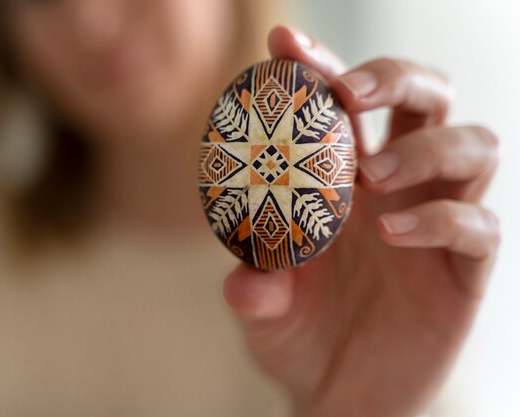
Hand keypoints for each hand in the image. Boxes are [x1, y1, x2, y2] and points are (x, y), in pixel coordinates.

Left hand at [222, 26, 499, 416]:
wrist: (341, 396)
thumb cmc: (299, 339)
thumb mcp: (262, 312)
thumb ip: (253, 288)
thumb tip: (246, 276)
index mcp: (345, 182)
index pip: (345, 105)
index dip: (320, 67)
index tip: (284, 45)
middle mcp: (398, 189)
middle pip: (427, 97)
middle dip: (393, 78)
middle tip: (348, 94)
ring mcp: (438, 224)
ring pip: (473, 146)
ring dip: (426, 146)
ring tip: (374, 174)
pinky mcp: (465, 270)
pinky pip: (478, 226)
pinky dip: (440, 219)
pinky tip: (392, 232)